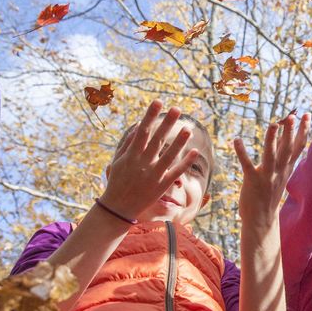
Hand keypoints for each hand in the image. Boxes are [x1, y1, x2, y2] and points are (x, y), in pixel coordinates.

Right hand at [100, 101, 199, 220]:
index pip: (143, 131)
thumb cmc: (117, 181)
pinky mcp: (161, 186)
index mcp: (131, 155)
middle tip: (177, 109)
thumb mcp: (118, 161)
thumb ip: (128, 145)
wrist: (118, 208)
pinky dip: (185, 162)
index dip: (150, 116)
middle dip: (167, 123)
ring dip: (179, 142)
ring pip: (169, 156)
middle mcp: (143, 163)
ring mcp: (153, 175)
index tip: (158, 102)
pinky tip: (194, 151)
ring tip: (188, 128)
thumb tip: (137, 128)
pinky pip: (176, 172)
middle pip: (157, 140)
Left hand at [234, 114, 309, 229]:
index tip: (307, 114)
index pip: (298, 146)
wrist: (262, 220)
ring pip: (271, 155)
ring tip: (273, 124)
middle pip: (287, 148)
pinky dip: (241, 152)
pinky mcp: (252, 181)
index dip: (303, 130)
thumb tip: (284, 139)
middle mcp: (279, 171)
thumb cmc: (268, 195)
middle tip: (293, 115)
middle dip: (291, 132)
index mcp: (286, 168)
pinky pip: (247, 165)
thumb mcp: (279, 175)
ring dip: (272, 139)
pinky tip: (236, 140)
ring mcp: (266, 176)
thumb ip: (281, 157)